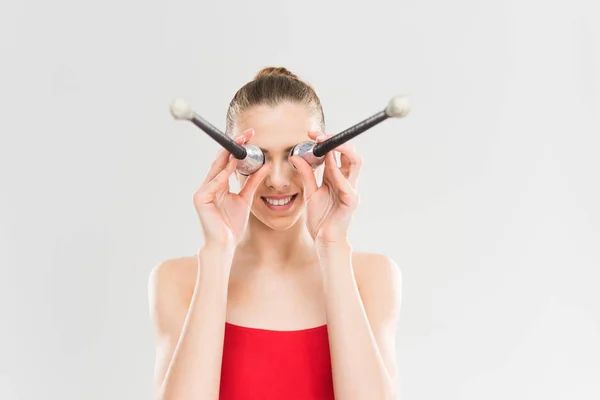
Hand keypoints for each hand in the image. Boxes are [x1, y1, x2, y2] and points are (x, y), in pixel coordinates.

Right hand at [193, 129, 269, 247]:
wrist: (224, 245)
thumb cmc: (232, 225)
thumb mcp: (246, 199)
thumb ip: (253, 182)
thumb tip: (265, 166)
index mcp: (217, 184)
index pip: (227, 161)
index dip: (238, 148)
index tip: (250, 137)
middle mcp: (208, 185)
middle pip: (221, 160)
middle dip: (234, 146)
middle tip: (247, 134)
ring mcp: (202, 191)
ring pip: (217, 168)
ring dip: (230, 155)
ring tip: (242, 144)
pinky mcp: (200, 198)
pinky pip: (214, 182)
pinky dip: (224, 173)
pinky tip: (234, 164)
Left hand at [289, 131, 361, 244]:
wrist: (324, 239)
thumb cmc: (320, 217)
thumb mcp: (309, 192)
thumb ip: (305, 175)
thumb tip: (295, 157)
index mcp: (338, 178)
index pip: (339, 153)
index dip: (328, 141)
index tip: (312, 134)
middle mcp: (347, 181)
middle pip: (351, 153)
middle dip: (337, 141)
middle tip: (320, 136)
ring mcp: (351, 190)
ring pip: (355, 163)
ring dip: (341, 151)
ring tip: (326, 145)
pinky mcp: (351, 202)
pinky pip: (347, 186)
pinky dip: (339, 175)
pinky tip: (329, 169)